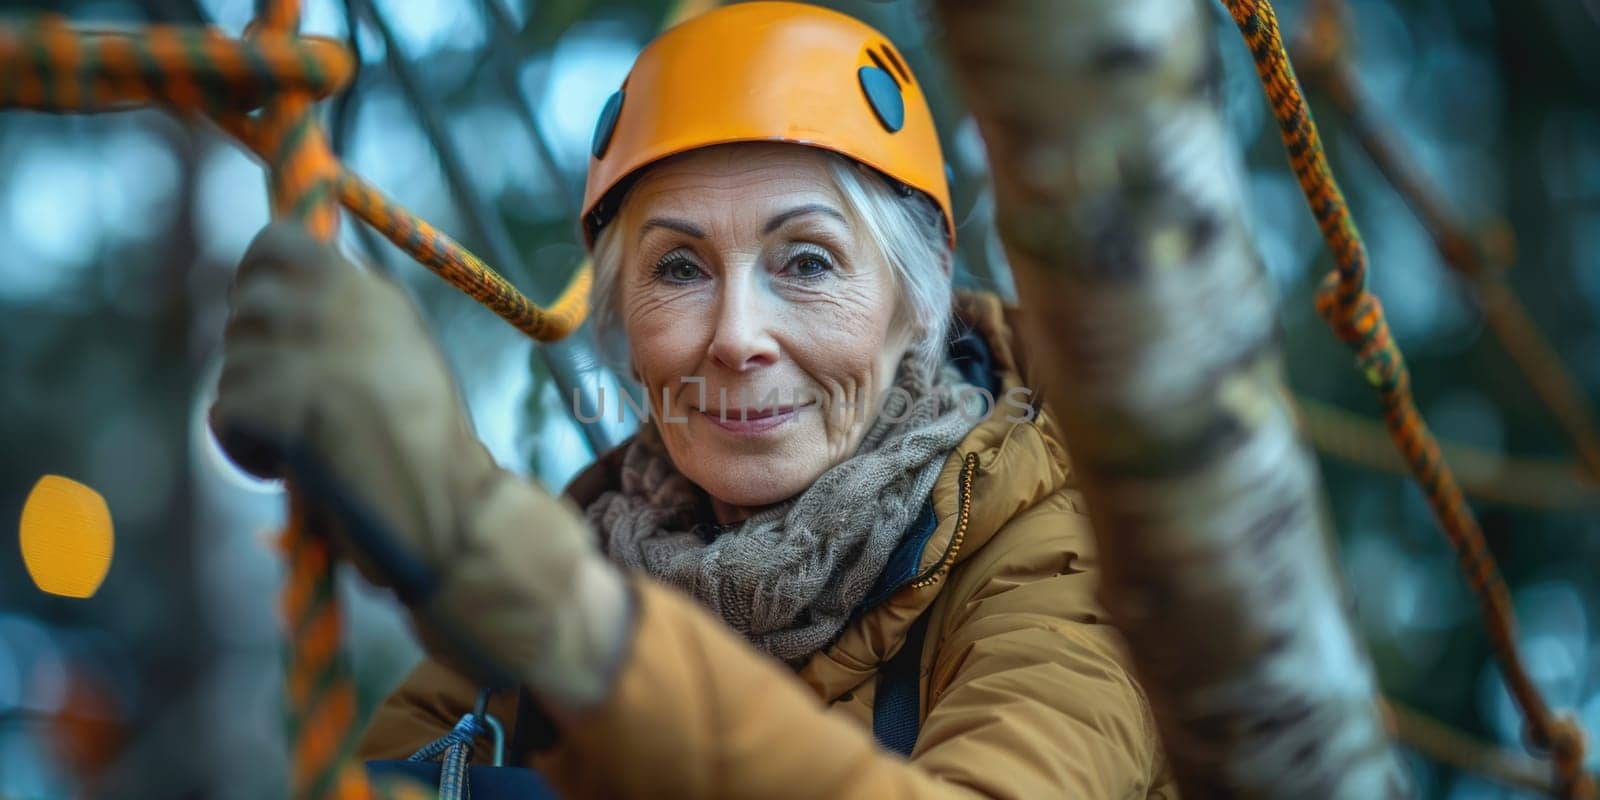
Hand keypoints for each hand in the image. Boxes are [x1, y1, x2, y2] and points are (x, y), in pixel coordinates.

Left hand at [211, 223, 631, 707]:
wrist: (449, 511)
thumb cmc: (426, 453)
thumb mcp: (395, 360)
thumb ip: (340, 324)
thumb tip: (264, 298)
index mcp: (374, 293)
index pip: (275, 244)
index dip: (258, 282)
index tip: (271, 325)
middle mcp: (341, 305)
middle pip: (245, 303)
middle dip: (255, 352)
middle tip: (292, 402)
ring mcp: (310, 350)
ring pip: (232, 364)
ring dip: (255, 409)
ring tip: (308, 446)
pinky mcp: (280, 399)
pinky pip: (224, 413)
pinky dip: (247, 450)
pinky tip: (290, 469)